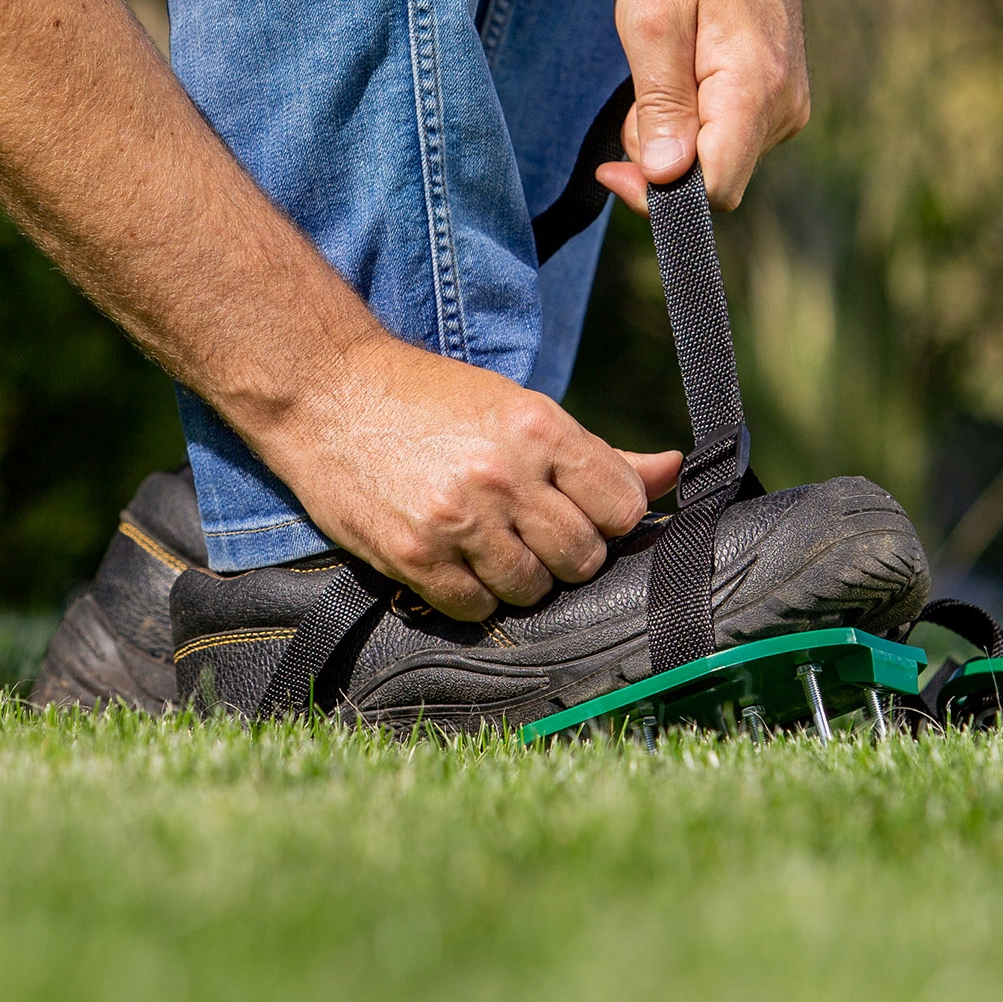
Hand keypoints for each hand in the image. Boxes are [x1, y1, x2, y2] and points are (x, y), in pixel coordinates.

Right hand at [271, 337, 682, 619]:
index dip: (610, 517)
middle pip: (583, 557)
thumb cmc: (432, 399)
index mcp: (540, 429)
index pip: (623, 506)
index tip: (585, 511)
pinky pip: (477, 610)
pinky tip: (457, 561)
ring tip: (491, 542)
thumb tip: (675, 471)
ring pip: (533, 589)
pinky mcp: (415, 557)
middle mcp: (505, 476)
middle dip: (567, 552)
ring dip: (520, 577)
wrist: (328, 391)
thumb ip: (597, 453)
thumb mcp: (518, 408)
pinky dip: (474, 596)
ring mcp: (459, 520)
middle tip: (534, 529)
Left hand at [598, 0, 810, 212]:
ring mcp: (790, 101)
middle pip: (715, 179)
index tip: (610, 167)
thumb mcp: (650, 22)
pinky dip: (695, 119)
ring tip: (663, 67)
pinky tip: (685, 70)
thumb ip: (660, 105)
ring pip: (720, 159)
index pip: (716, 190)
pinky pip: (731, 136)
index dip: (659, 195)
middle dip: (662, 158)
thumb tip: (666, 177)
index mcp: (756, 90)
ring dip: (676, 135)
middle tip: (636, 93)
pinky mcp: (782, 94)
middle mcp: (786, 106)